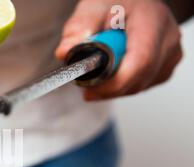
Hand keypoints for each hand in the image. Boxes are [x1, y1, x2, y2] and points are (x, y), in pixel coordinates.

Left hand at [55, 0, 182, 100]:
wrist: (129, 2)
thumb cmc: (114, 2)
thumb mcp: (91, 8)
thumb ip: (77, 30)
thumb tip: (66, 53)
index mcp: (152, 20)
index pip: (139, 62)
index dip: (113, 82)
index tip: (89, 86)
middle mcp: (167, 38)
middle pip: (138, 79)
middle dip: (107, 87)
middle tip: (84, 83)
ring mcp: (170, 54)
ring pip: (138, 87)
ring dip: (112, 87)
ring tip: (95, 72)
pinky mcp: (166, 67)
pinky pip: (141, 86)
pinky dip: (122, 85)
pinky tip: (111, 72)